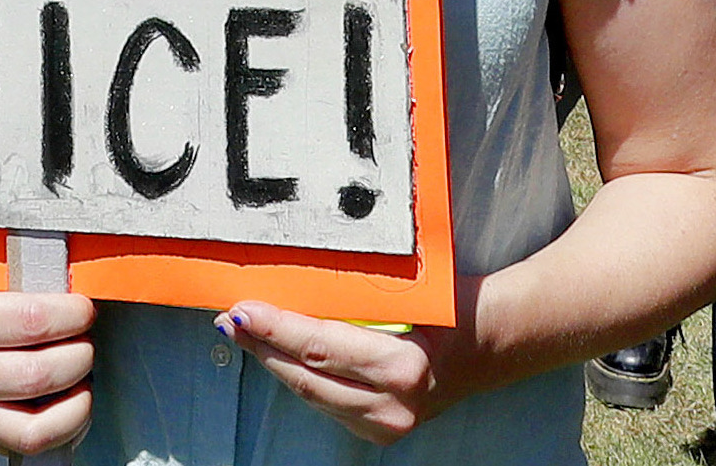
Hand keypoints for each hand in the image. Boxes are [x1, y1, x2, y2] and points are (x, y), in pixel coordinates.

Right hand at [0, 285, 95, 456]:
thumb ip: (32, 280)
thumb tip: (84, 283)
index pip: (34, 319)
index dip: (72, 315)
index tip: (83, 310)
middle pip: (40, 368)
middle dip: (79, 351)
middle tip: (83, 338)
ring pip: (39, 399)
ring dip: (77, 380)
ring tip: (79, 364)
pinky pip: (35, 436)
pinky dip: (70, 419)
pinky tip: (75, 399)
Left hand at [220, 299, 482, 446]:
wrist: (486, 345)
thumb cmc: (447, 305)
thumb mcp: (406, 291)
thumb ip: (355, 295)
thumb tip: (294, 282)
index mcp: (402, 366)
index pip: (319, 346)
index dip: (274, 329)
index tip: (242, 310)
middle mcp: (393, 405)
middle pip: (306, 377)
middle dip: (262, 347)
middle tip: (229, 319)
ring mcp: (387, 426)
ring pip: (311, 394)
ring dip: (274, 362)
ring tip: (245, 333)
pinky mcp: (380, 433)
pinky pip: (326, 402)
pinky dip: (300, 376)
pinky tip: (279, 354)